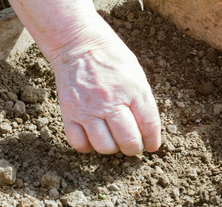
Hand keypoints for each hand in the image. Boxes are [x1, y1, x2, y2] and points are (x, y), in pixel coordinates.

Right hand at [51, 17, 160, 155]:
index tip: (150, 146)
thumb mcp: (136, 74)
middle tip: (131, 145)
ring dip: (112, 149)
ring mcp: (88, 109)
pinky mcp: (69, 113)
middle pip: (128, 141)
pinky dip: (88, 147)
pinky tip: (93, 139)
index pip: (149, 126)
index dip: (152, 141)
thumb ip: (142, 102)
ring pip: (105, 147)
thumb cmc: (111, 58)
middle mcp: (111, 102)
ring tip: (112, 140)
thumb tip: (145, 130)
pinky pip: (79, 143)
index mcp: (133, 90)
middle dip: (133, 149)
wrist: (78, 43)